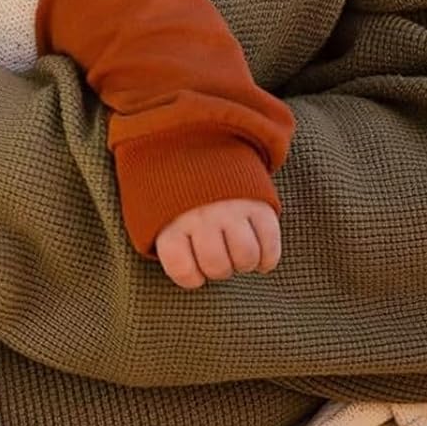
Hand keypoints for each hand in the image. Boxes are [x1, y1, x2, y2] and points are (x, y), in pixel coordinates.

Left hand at [154, 198, 281, 288]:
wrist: (202, 149)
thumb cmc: (176, 197)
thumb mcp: (155, 214)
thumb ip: (165, 243)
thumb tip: (174, 276)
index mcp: (170, 221)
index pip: (183, 271)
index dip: (190, 276)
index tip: (192, 265)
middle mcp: (201, 215)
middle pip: (217, 267)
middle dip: (219, 269)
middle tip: (217, 255)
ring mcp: (231, 208)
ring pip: (246, 258)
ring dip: (244, 263)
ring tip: (236, 252)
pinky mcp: (259, 203)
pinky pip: (271, 246)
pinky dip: (267, 258)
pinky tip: (258, 254)